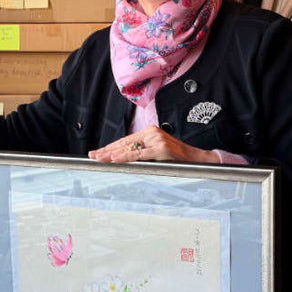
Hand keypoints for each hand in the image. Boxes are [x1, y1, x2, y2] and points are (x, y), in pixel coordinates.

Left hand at [88, 125, 218, 163]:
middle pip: (124, 143)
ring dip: (111, 154)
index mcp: (149, 132)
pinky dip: (124, 157)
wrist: (198, 159)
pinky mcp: (161, 149)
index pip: (125, 140)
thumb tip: (123, 158)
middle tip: (92, 155)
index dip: (110, 147)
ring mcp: (156, 139)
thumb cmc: (177, 159)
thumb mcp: (157, 153)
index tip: (97, 152)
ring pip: (129, 148)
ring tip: (99, 158)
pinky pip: (138, 154)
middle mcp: (151, 132)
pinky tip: (114, 159)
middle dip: (106, 151)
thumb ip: (143, 152)